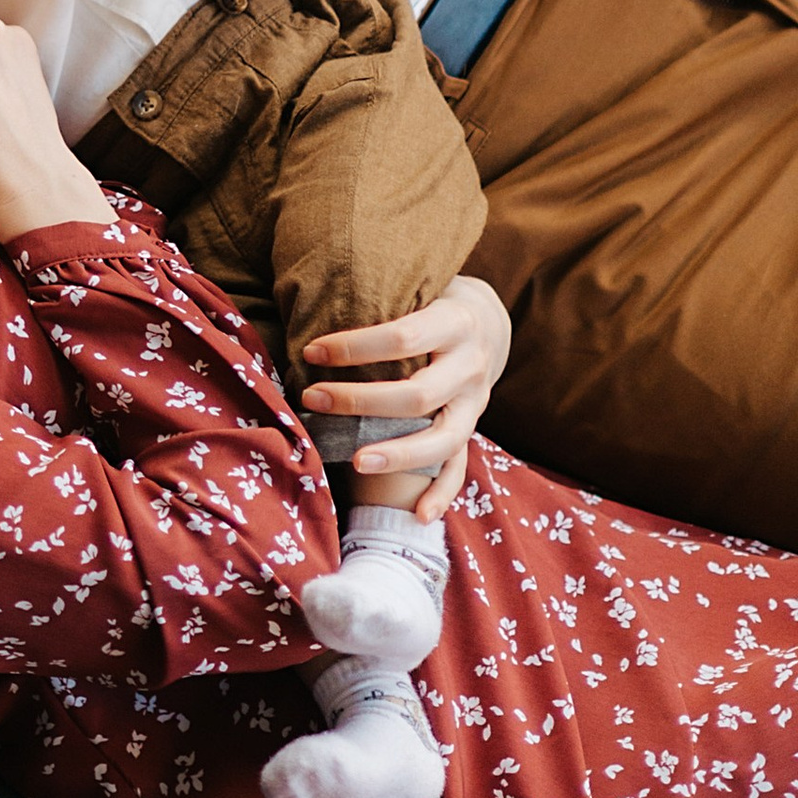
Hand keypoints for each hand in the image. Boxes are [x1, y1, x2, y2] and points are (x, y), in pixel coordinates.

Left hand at [300, 273, 510, 515]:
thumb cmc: (430, 295)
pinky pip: (460, 468)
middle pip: (418, 394)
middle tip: (312, 399)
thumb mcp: (418, 281)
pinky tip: (417, 516)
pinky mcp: (473, 428)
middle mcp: (471, 365)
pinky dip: (441, 495)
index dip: (354, 346)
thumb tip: (310, 292)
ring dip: (397, 455)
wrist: (487, 319)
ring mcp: (477, 403)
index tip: (311, 352)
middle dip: (361, 401)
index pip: (402, 337)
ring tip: (355, 462)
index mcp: (455, 321)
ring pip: (443, 438)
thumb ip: (381, 289)